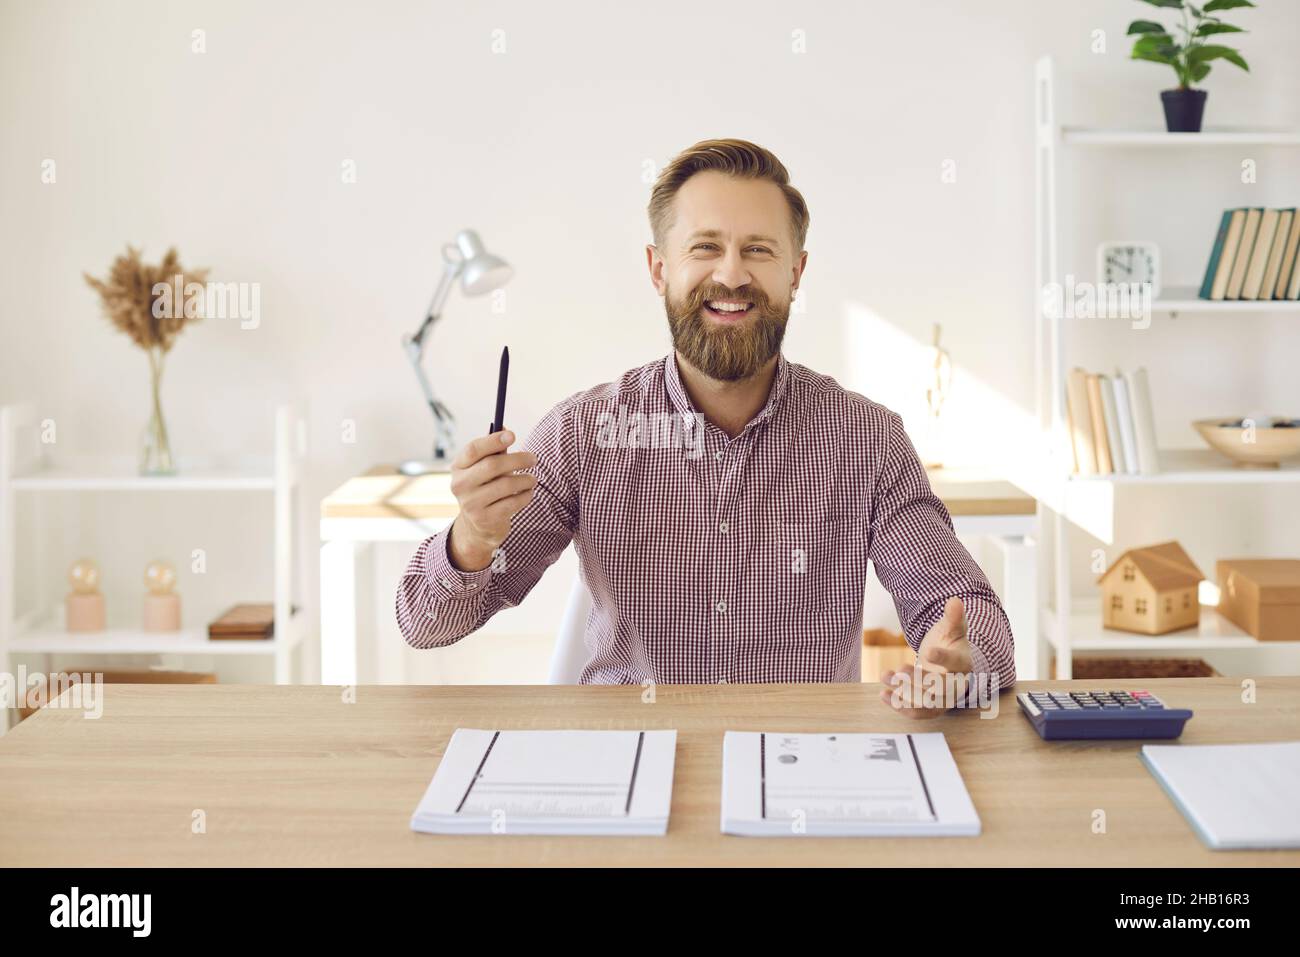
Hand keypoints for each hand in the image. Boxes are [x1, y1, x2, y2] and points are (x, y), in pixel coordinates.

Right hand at [447, 430, 537, 570]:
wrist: (478, 525)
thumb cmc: (486, 487)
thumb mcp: (484, 469)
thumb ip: (493, 451)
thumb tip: (505, 429)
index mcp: (458, 467)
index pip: (473, 450)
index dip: (493, 440)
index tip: (513, 435)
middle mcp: (460, 485)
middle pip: (492, 465)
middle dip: (518, 459)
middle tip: (534, 458)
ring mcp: (471, 504)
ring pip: (505, 485)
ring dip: (525, 479)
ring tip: (532, 479)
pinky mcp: (485, 519)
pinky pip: (512, 503)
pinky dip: (525, 495)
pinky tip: (528, 492)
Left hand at [879, 597, 973, 718]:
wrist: (949, 662)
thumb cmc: (950, 642)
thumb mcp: (952, 628)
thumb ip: (953, 616)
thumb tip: (954, 600)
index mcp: (963, 662)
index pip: (955, 662)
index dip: (942, 658)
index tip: (928, 652)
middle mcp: (956, 684)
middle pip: (941, 688)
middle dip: (919, 680)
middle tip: (899, 669)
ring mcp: (945, 698)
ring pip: (928, 703)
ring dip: (905, 693)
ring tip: (885, 676)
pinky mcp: (932, 707)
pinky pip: (919, 713)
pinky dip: (901, 707)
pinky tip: (883, 695)